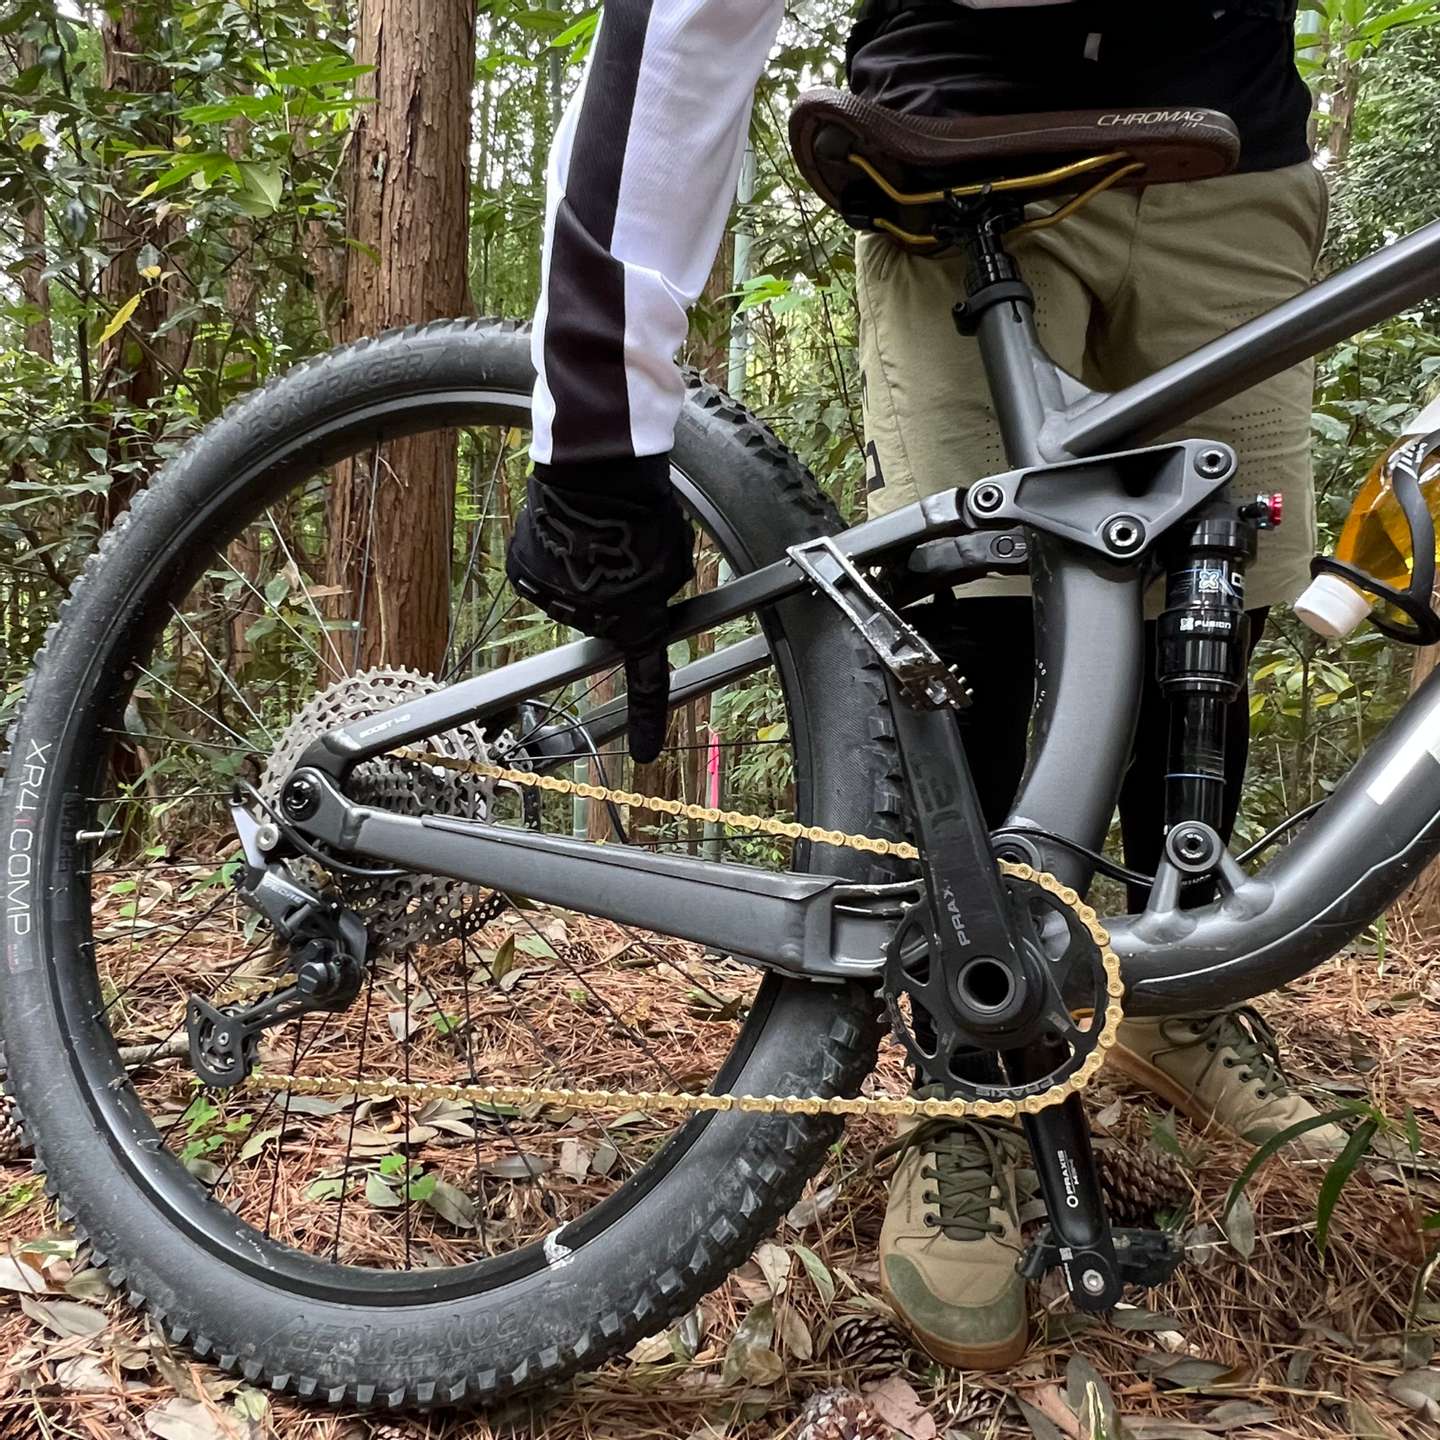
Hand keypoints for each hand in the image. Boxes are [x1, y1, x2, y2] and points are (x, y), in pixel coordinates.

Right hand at [506, 465, 693, 763]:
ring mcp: (551, 599)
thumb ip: (662, 590)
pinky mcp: (524, 571)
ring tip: (600, 528)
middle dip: (616, 589)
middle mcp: (590, 621)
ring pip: (575, 591)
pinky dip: (556, 550)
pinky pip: (545, 569)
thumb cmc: (644, 511)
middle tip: (627, 546)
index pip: (646, 681)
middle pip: (606, 617)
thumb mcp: (674, 559)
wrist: (595, 470)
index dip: (647, 719)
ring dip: (586, 567)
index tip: (643, 752)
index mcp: (634, 623)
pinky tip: (569, 524)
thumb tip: (646, 596)